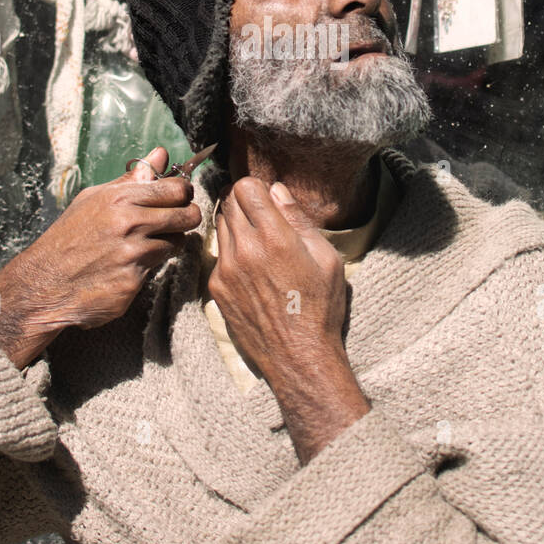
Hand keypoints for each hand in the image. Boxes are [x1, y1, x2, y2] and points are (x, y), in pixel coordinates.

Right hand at [0, 146, 201, 367]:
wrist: (43, 284)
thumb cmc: (69, 238)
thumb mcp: (93, 200)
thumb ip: (130, 179)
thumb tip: (160, 154)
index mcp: (120, 198)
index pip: (176, 188)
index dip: (182, 193)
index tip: (177, 199)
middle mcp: (129, 223)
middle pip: (186, 214)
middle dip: (186, 218)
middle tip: (174, 222)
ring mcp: (132, 253)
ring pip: (176, 242)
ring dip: (167, 244)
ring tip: (142, 245)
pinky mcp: (133, 280)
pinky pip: (157, 268)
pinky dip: (147, 267)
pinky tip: (126, 267)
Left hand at [209, 177, 348, 389]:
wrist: (298, 356)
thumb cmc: (320, 307)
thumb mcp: (326, 258)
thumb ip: (298, 219)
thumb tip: (277, 190)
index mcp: (275, 238)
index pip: (245, 187)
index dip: (256, 188)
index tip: (267, 198)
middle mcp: (245, 250)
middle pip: (228, 202)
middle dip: (244, 202)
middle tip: (262, 217)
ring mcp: (226, 269)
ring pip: (220, 226)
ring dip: (235, 225)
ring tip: (257, 241)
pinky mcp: (217, 287)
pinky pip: (218, 254)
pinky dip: (231, 251)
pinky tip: (251, 268)